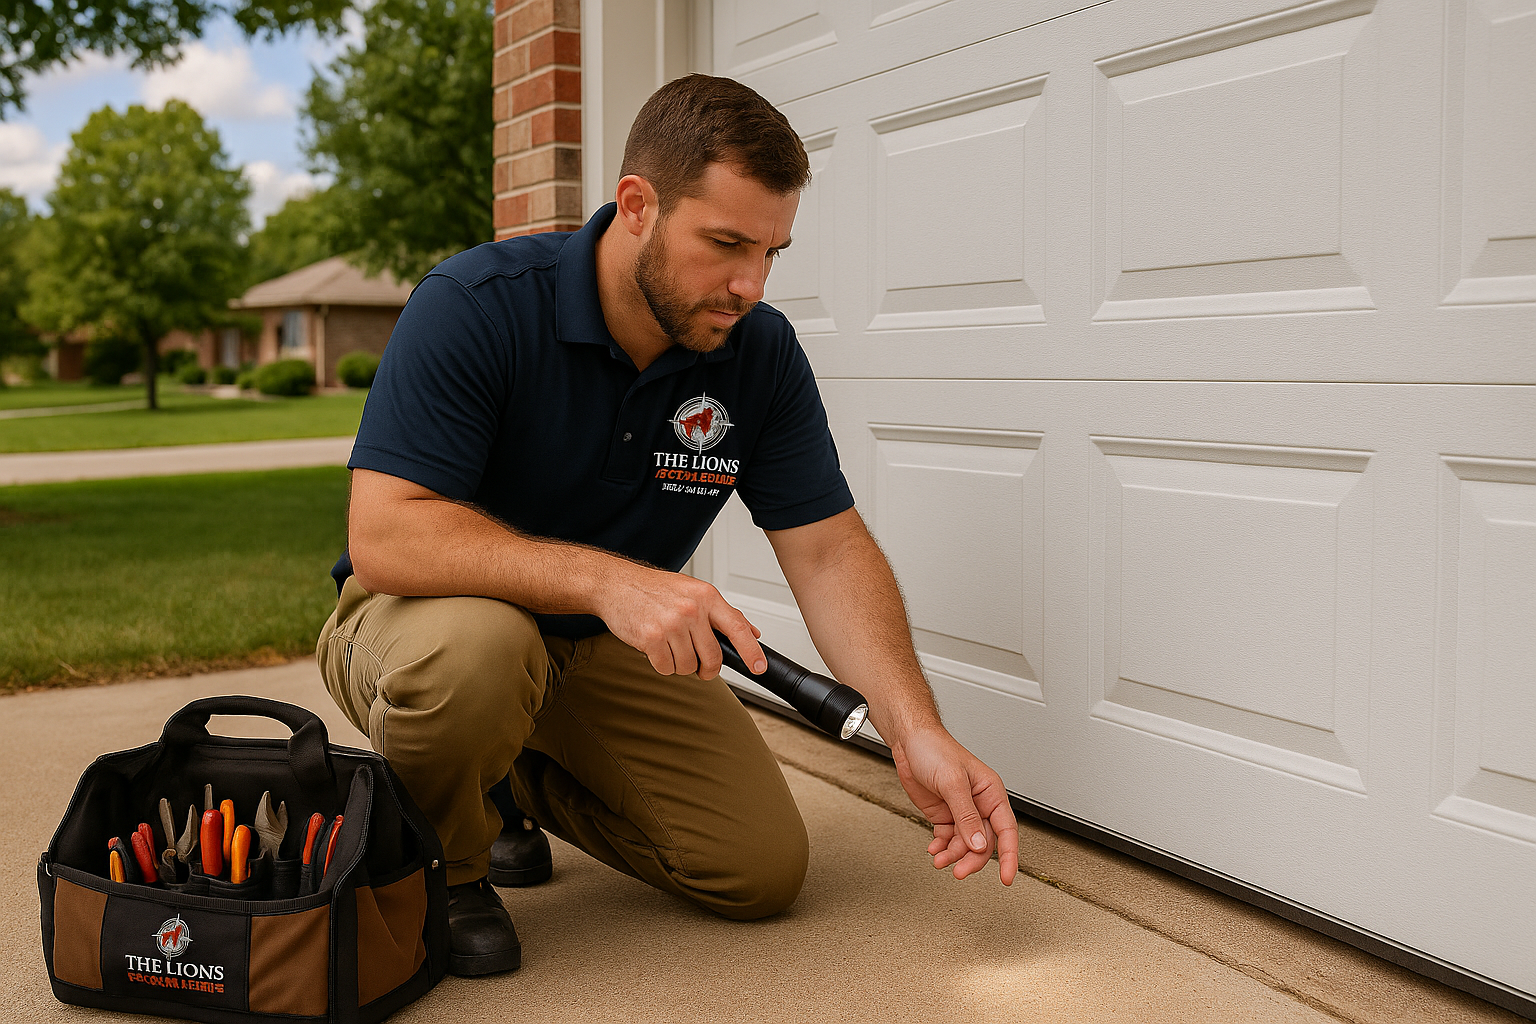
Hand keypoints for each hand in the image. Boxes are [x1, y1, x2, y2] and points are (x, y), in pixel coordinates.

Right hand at [601, 564, 766, 678]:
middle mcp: (691, 609)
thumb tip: (751, 632)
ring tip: (669, 645)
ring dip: (679, 664)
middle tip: (700, 667)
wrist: (615, 584)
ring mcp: (671, 624)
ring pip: (687, 666)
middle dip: (707, 669)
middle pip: (713, 657)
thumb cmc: (653, 589)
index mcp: (706, 596)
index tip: (758, 666)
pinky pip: (666, 668)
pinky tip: (655, 648)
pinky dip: (661, 664)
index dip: (751, 650)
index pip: (737, 627)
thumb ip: (722, 613)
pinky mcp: (651, 638)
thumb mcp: (693, 591)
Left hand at [892, 726, 1017, 884]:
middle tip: (959, 871)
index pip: (1007, 830)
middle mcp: (979, 804)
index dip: (1010, 855)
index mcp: (991, 793)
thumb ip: (966, 815)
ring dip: (953, 855)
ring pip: (964, 844)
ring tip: (939, 859)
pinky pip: (948, 839)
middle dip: (972, 859)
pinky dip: (942, 848)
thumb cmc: (935, 750)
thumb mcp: (952, 782)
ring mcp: (961, 811)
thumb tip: (979, 844)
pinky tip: (934, 850)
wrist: (910, 741)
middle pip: (983, 842)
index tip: (1007, 877)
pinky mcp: (944, 815)